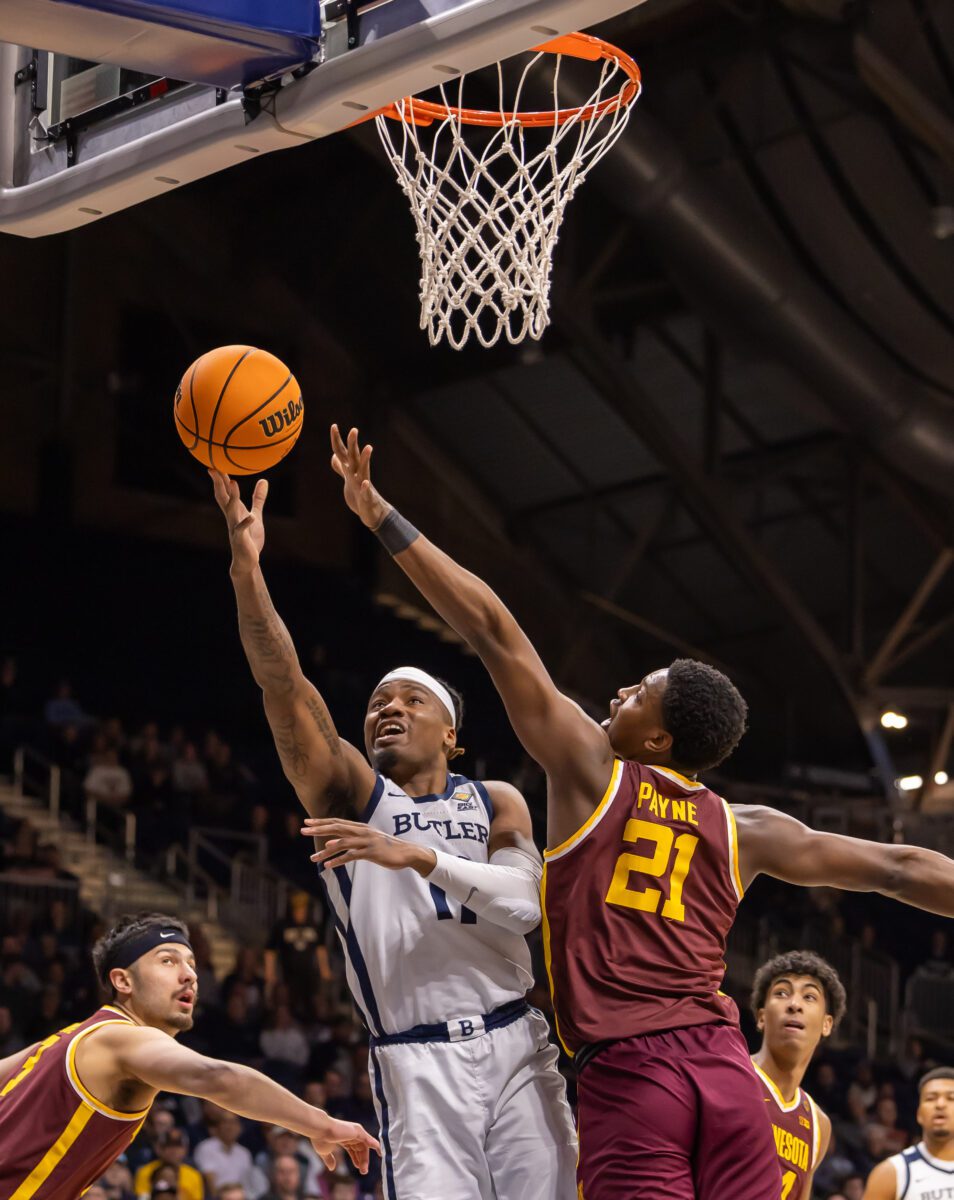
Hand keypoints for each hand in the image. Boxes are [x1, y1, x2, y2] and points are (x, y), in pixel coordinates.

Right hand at [209, 469, 266, 573]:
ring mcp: (235, 527)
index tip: (215, 463)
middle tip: (214, 467)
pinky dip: (246, 523)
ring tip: (233, 482)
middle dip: (218, 482)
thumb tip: (263, 480)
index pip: (224, 492)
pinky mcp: (241, 539)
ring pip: (231, 509)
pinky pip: (242, 529)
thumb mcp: (256, 515)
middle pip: (223, 497)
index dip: (220, 478)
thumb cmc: (250, 538)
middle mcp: (231, 517)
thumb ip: (258, 499)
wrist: (246, 561)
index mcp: (234, 511)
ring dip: (232, 496)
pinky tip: (251, 517)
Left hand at [303, 817, 436, 875]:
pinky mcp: (371, 852)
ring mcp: (366, 841)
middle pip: (336, 827)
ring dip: (326, 850)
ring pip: (342, 842)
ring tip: (313, 858)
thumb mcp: (370, 840)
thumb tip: (340, 842)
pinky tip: (328, 866)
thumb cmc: (387, 848)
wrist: (407, 853)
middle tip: (302, 830)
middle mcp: (362, 831)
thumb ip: (356, 839)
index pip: (337, 822)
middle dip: (318, 829)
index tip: (306, 822)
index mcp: (360, 827)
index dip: (321, 822)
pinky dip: (339, 860)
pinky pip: (351, 856)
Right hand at [310, 1116, 379, 1173]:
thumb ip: (329, 1159)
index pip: (353, 1148)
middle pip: (360, 1148)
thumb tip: (332, 1168)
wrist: (320, 1129)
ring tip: (364, 1170)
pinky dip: (376, 1146)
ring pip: (364, 1147)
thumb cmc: (321, 1138)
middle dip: (361, 1160)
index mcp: (343, 1137)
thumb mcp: (325, 1152)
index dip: (355, 1158)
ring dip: (365, 1159)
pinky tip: (380, 1152)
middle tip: (363, 1172)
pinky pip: (370, 1140)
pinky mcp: (359, 1132)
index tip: (357, 1167)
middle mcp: (350, 1133)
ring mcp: (355, 1132)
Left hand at [330, 424, 389, 529]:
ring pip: (364, 469)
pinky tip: (364, 483)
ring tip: (369, 447)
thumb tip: (333, 456)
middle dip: (353, 443)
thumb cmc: (358, 495)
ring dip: (366, 459)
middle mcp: (358, 473)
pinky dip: (365, 487)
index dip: (337, 440)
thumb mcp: (347, 479)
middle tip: (354, 430)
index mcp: (351, 468)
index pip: (342, 451)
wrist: (371, 512)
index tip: (333, 425)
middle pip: (354, 456)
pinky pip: (366, 491)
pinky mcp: (366, 497)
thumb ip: (340, 467)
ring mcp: (363, 484)